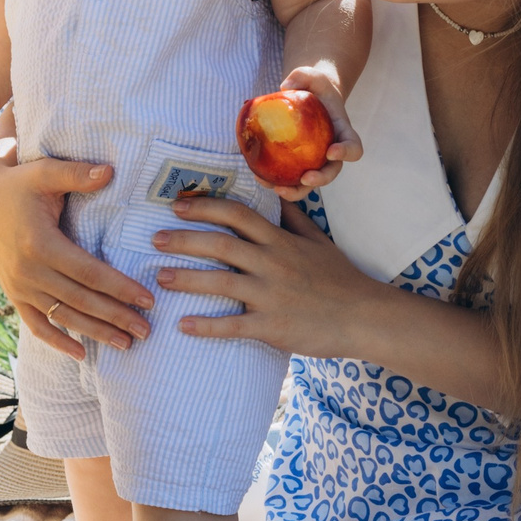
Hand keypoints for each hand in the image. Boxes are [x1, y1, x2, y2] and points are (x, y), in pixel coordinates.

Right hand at [0, 141, 152, 355]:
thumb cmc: (18, 182)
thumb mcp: (44, 171)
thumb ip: (76, 173)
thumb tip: (110, 171)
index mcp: (40, 243)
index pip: (89, 272)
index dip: (120, 287)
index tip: (148, 300)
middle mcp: (28, 271)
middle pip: (81, 300)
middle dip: (116, 317)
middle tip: (147, 330)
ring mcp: (19, 286)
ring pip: (62, 316)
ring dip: (95, 333)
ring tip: (127, 344)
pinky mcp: (13, 293)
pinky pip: (35, 325)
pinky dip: (56, 341)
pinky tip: (80, 354)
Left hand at [151, 194, 381, 356]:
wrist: (366, 317)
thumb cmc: (341, 279)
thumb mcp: (318, 241)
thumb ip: (292, 219)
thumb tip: (274, 194)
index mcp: (281, 241)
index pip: (237, 214)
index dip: (205, 206)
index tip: (177, 204)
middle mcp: (273, 264)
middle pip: (221, 245)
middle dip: (184, 239)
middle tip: (154, 238)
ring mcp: (272, 296)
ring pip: (221, 283)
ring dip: (186, 279)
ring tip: (160, 277)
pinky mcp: (273, 326)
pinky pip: (233, 326)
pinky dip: (206, 326)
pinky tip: (182, 325)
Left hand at [270, 67, 363, 199]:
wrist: (309, 97)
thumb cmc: (314, 87)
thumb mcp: (311, 75)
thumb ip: (302, 75)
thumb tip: (285, 86)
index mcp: (342, 132)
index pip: (353, 146)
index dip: (346, 153)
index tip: (332, 152)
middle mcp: (332, 152)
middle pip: (332, 171)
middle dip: (321, 179)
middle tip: (306, 179)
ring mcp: (315, 161)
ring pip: (310, 183)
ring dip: (296, 191)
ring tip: (278, 189)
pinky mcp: (298, 165)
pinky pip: (290, 178)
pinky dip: (276, 182)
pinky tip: (260, 178)